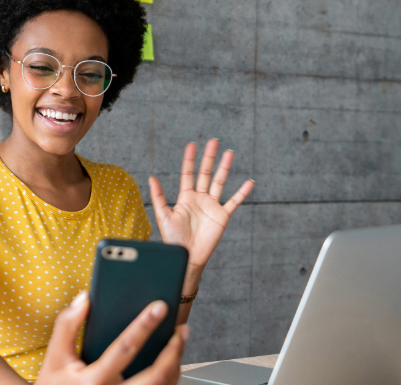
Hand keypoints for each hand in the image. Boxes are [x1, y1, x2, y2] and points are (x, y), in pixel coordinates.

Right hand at [36, 292, 188, 384]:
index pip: (124, 348)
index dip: (144, 326)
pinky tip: (170, 361)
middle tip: (181, 330)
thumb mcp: (54, 357)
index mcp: (94, 381)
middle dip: (173, 351)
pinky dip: (169, 377)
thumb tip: (84, 299)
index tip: (159, 307)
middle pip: (156, 376)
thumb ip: (66, 326)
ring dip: (176, 363)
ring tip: (179, 341)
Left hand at [148, 139, 253, 272]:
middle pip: (205, 173)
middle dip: (209, 158)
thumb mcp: (163, 216)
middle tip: (213, 142)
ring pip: (219, 182)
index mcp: (185, 197)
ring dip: (224, 168)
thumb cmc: (173, 240)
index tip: (192, 145)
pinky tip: (249, 182)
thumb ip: (159, 197)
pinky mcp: (222, 216)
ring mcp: (212, 206)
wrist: (187, 257)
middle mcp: (199, 199)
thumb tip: (151, 178)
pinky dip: (242, 192)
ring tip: (229, 153)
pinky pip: (234, 202)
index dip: (189, 159)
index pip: (188, 173)